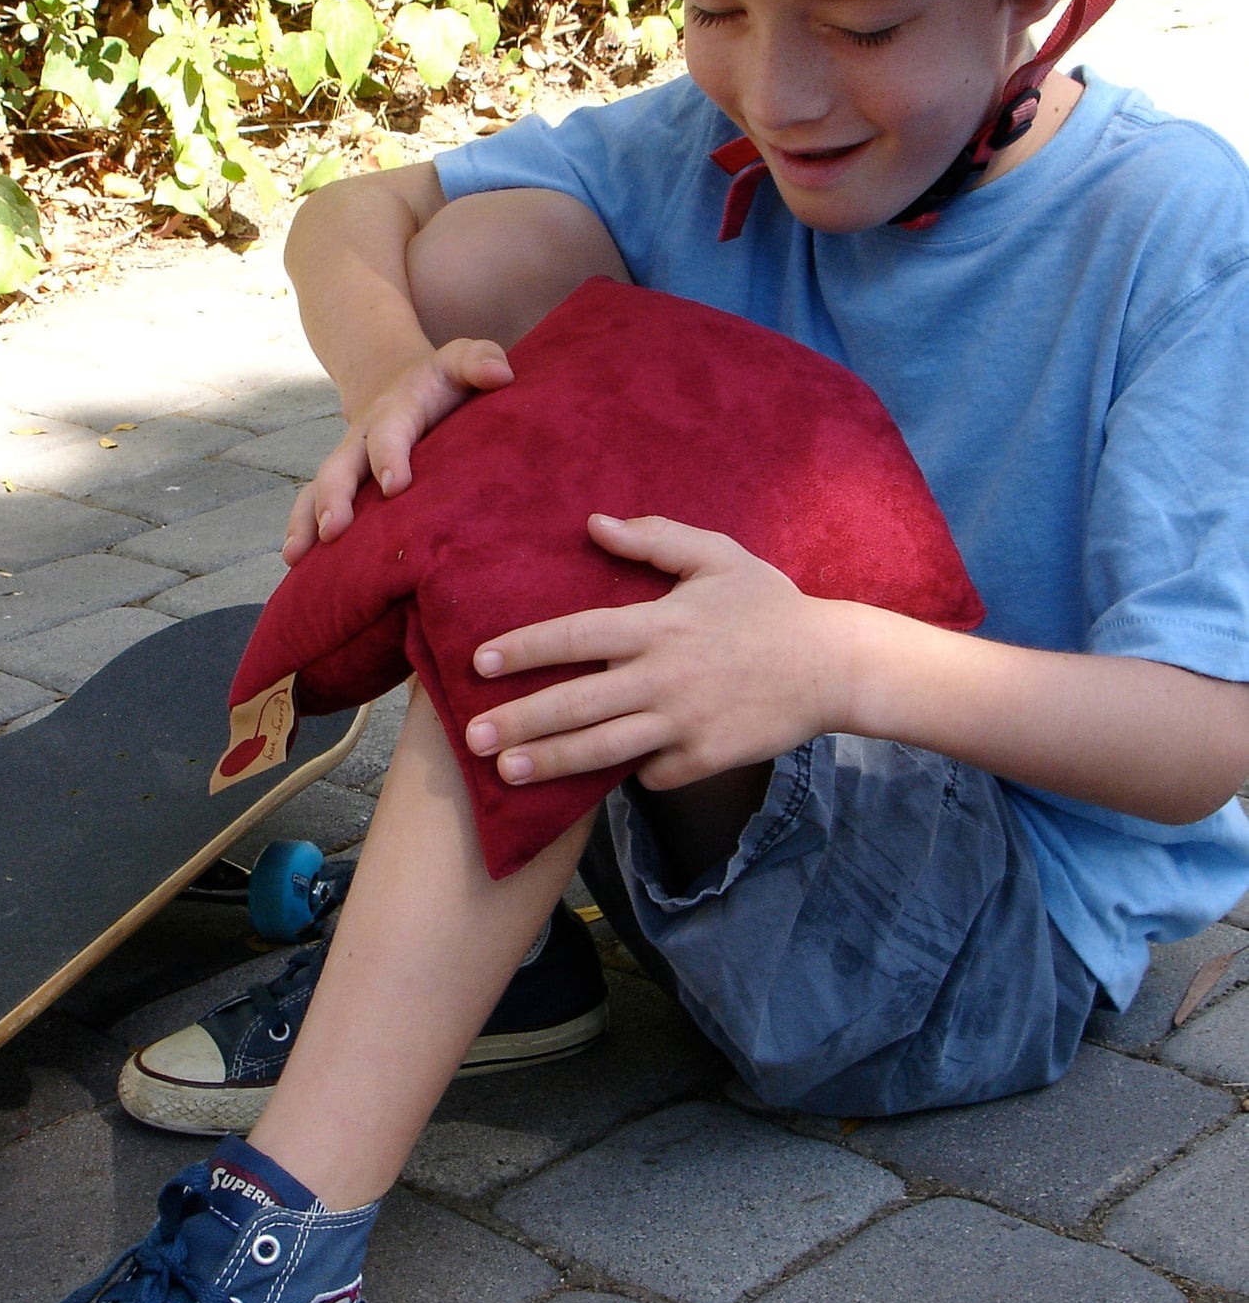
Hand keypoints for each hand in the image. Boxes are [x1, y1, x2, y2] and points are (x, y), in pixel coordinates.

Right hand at [282, 337, 513, 561]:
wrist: (393, 378)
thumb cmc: (439, 381)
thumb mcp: (460, 361)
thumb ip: (479, 360)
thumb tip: (500, 375)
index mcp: (395, 411)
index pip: (389, 433)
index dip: (389, 457)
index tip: (395, 487)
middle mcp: (362, 438)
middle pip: (340, 466)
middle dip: (334, 498)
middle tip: (333, 530)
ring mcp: (347, 463)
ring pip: (318, 490)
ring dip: (305, 523)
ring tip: (296, 558)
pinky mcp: (341, 486)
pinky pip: (312, 507)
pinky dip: (302, 534)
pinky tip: (298, 568)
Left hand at [464, 513, 855, 789]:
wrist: (834, 665)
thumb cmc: (769, 606)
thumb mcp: (717, 556)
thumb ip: (655, 539)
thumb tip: (594, 523)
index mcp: (659, 624)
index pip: (575, 636)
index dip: (523, 649)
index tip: (479, 663)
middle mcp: (665, 677)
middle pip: (575, 704)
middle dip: (517, 721)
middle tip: (469, 737)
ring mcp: (685, 722)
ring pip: (602, 750)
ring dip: (548, 763)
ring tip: (504, 772)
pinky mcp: (706, 758)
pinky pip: (652, 773)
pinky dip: (630, 774)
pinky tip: (601, 778)